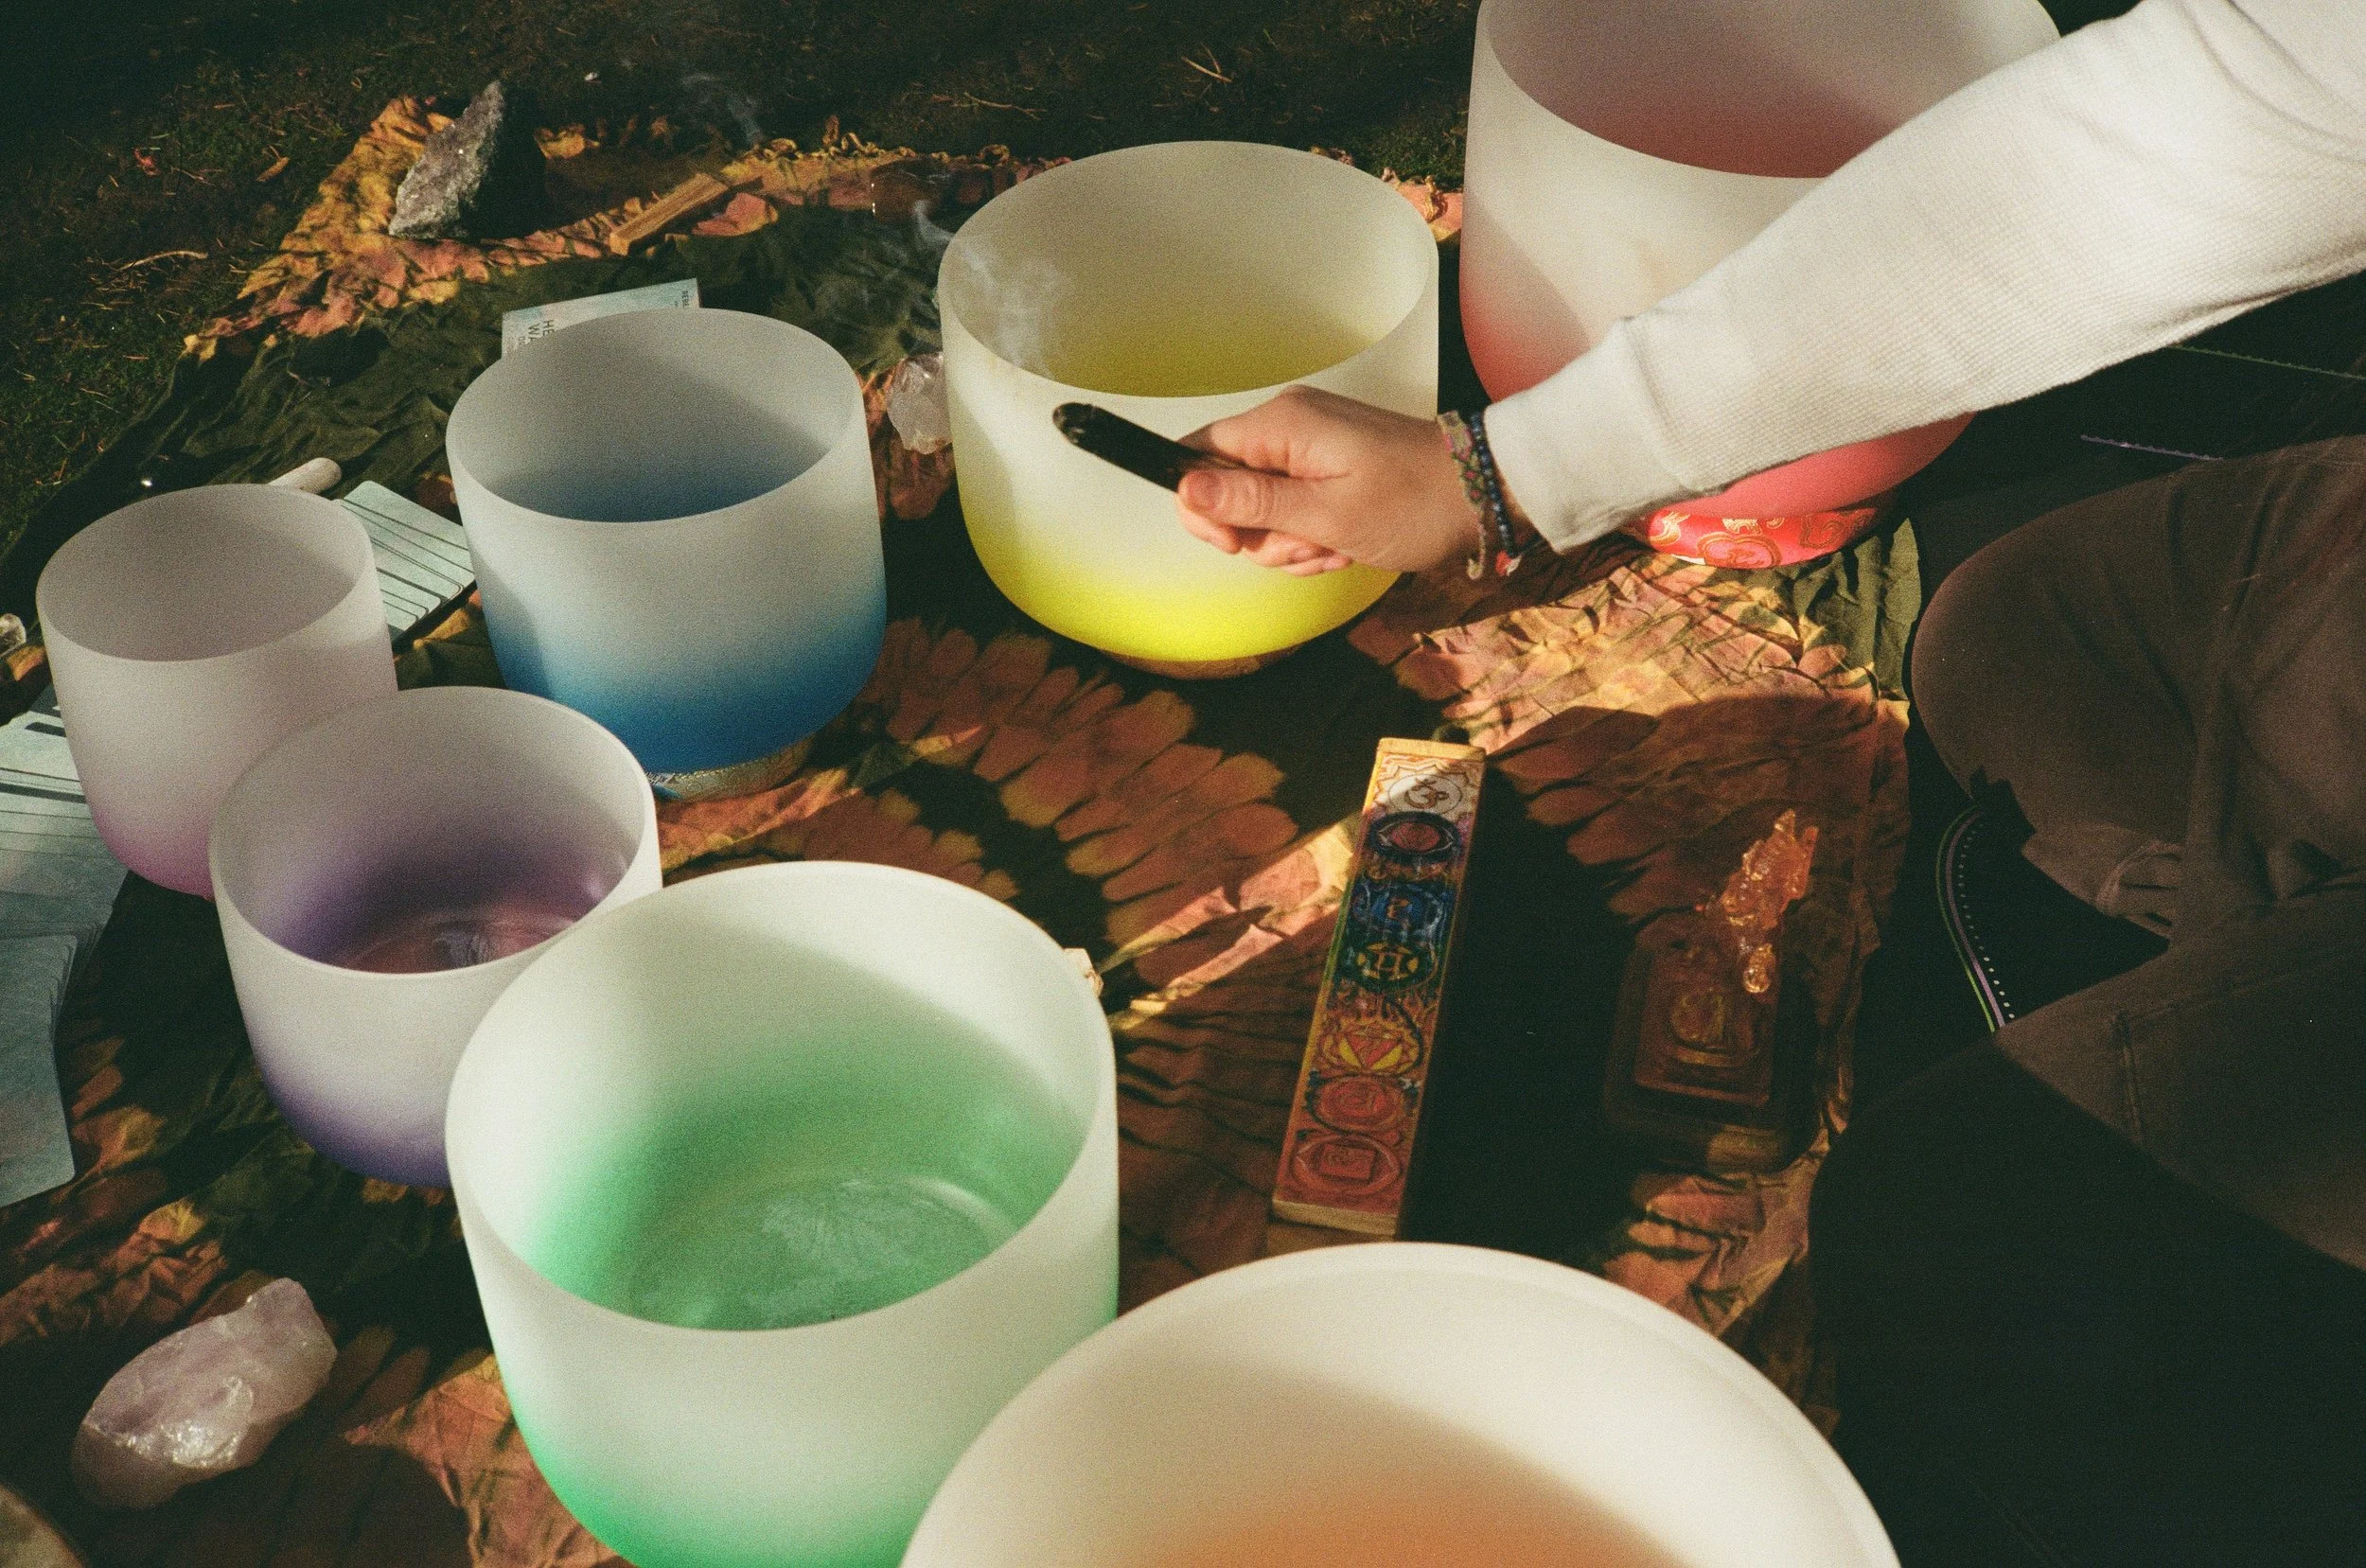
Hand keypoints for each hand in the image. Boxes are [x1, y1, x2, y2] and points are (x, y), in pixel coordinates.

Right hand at [1173, 385, 1486, 575]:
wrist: (1484, 496)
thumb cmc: (1413, 504)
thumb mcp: (1326, 515)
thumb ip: (1252, 502)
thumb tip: (1183, 489)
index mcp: (1282, 425)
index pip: (1198, 455)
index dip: (1202, 506)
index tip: (1234, 543)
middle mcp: (1289, 427)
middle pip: (1228, 489)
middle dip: (1260, 534)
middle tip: (1307, 545)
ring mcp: (1310, 448)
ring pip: (1262, 510)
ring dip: (1291, 543)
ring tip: (1336, 546)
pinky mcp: (1329, 469)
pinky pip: (1295, 510)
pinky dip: (1312, 537)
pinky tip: (1344, 545)